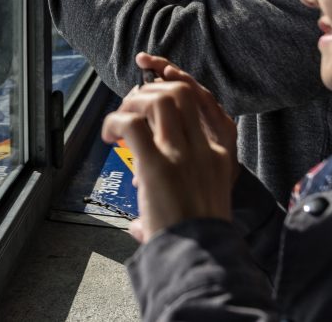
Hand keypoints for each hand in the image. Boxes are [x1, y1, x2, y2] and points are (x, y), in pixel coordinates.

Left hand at [103, 70, 236, 243]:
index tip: (160, 71)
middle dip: (152, 88)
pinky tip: (109, 136)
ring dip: (133, 101)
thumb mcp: (202, 208)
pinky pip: (132, 124)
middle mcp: (207, 148)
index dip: (181, 78)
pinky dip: (114, 121)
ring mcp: (184, 155)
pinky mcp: (158, 165)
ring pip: (159, 99)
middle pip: (182, 92)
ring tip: (120, 119)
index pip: (207, 100)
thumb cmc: (198, 239)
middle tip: (131, 105)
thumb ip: (175, 204)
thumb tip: (139, 225)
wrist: (201, 258)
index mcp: (222, 154)